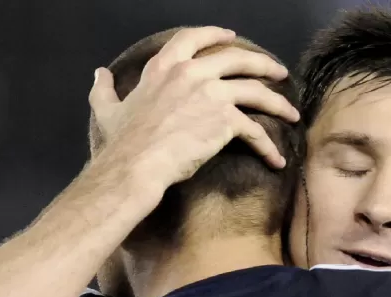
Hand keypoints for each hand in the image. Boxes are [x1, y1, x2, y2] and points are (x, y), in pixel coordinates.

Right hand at [88, 26, 299, 191]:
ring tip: (291, 112)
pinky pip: (256, 131)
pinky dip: (269, 146)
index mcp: (164, 67)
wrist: (135, 167)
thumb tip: (99, 74)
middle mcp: (191, 73)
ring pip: (256, 91)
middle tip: (278, 72)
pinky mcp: (226, 120)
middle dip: (262, 64)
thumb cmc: (121, 144)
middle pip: (237, 58)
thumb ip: (104, 90)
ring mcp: (211, 94)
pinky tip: (277, 159)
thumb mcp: (107, 110)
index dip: (215, 35)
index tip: (231, 37)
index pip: (194, 38)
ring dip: (278, 102)